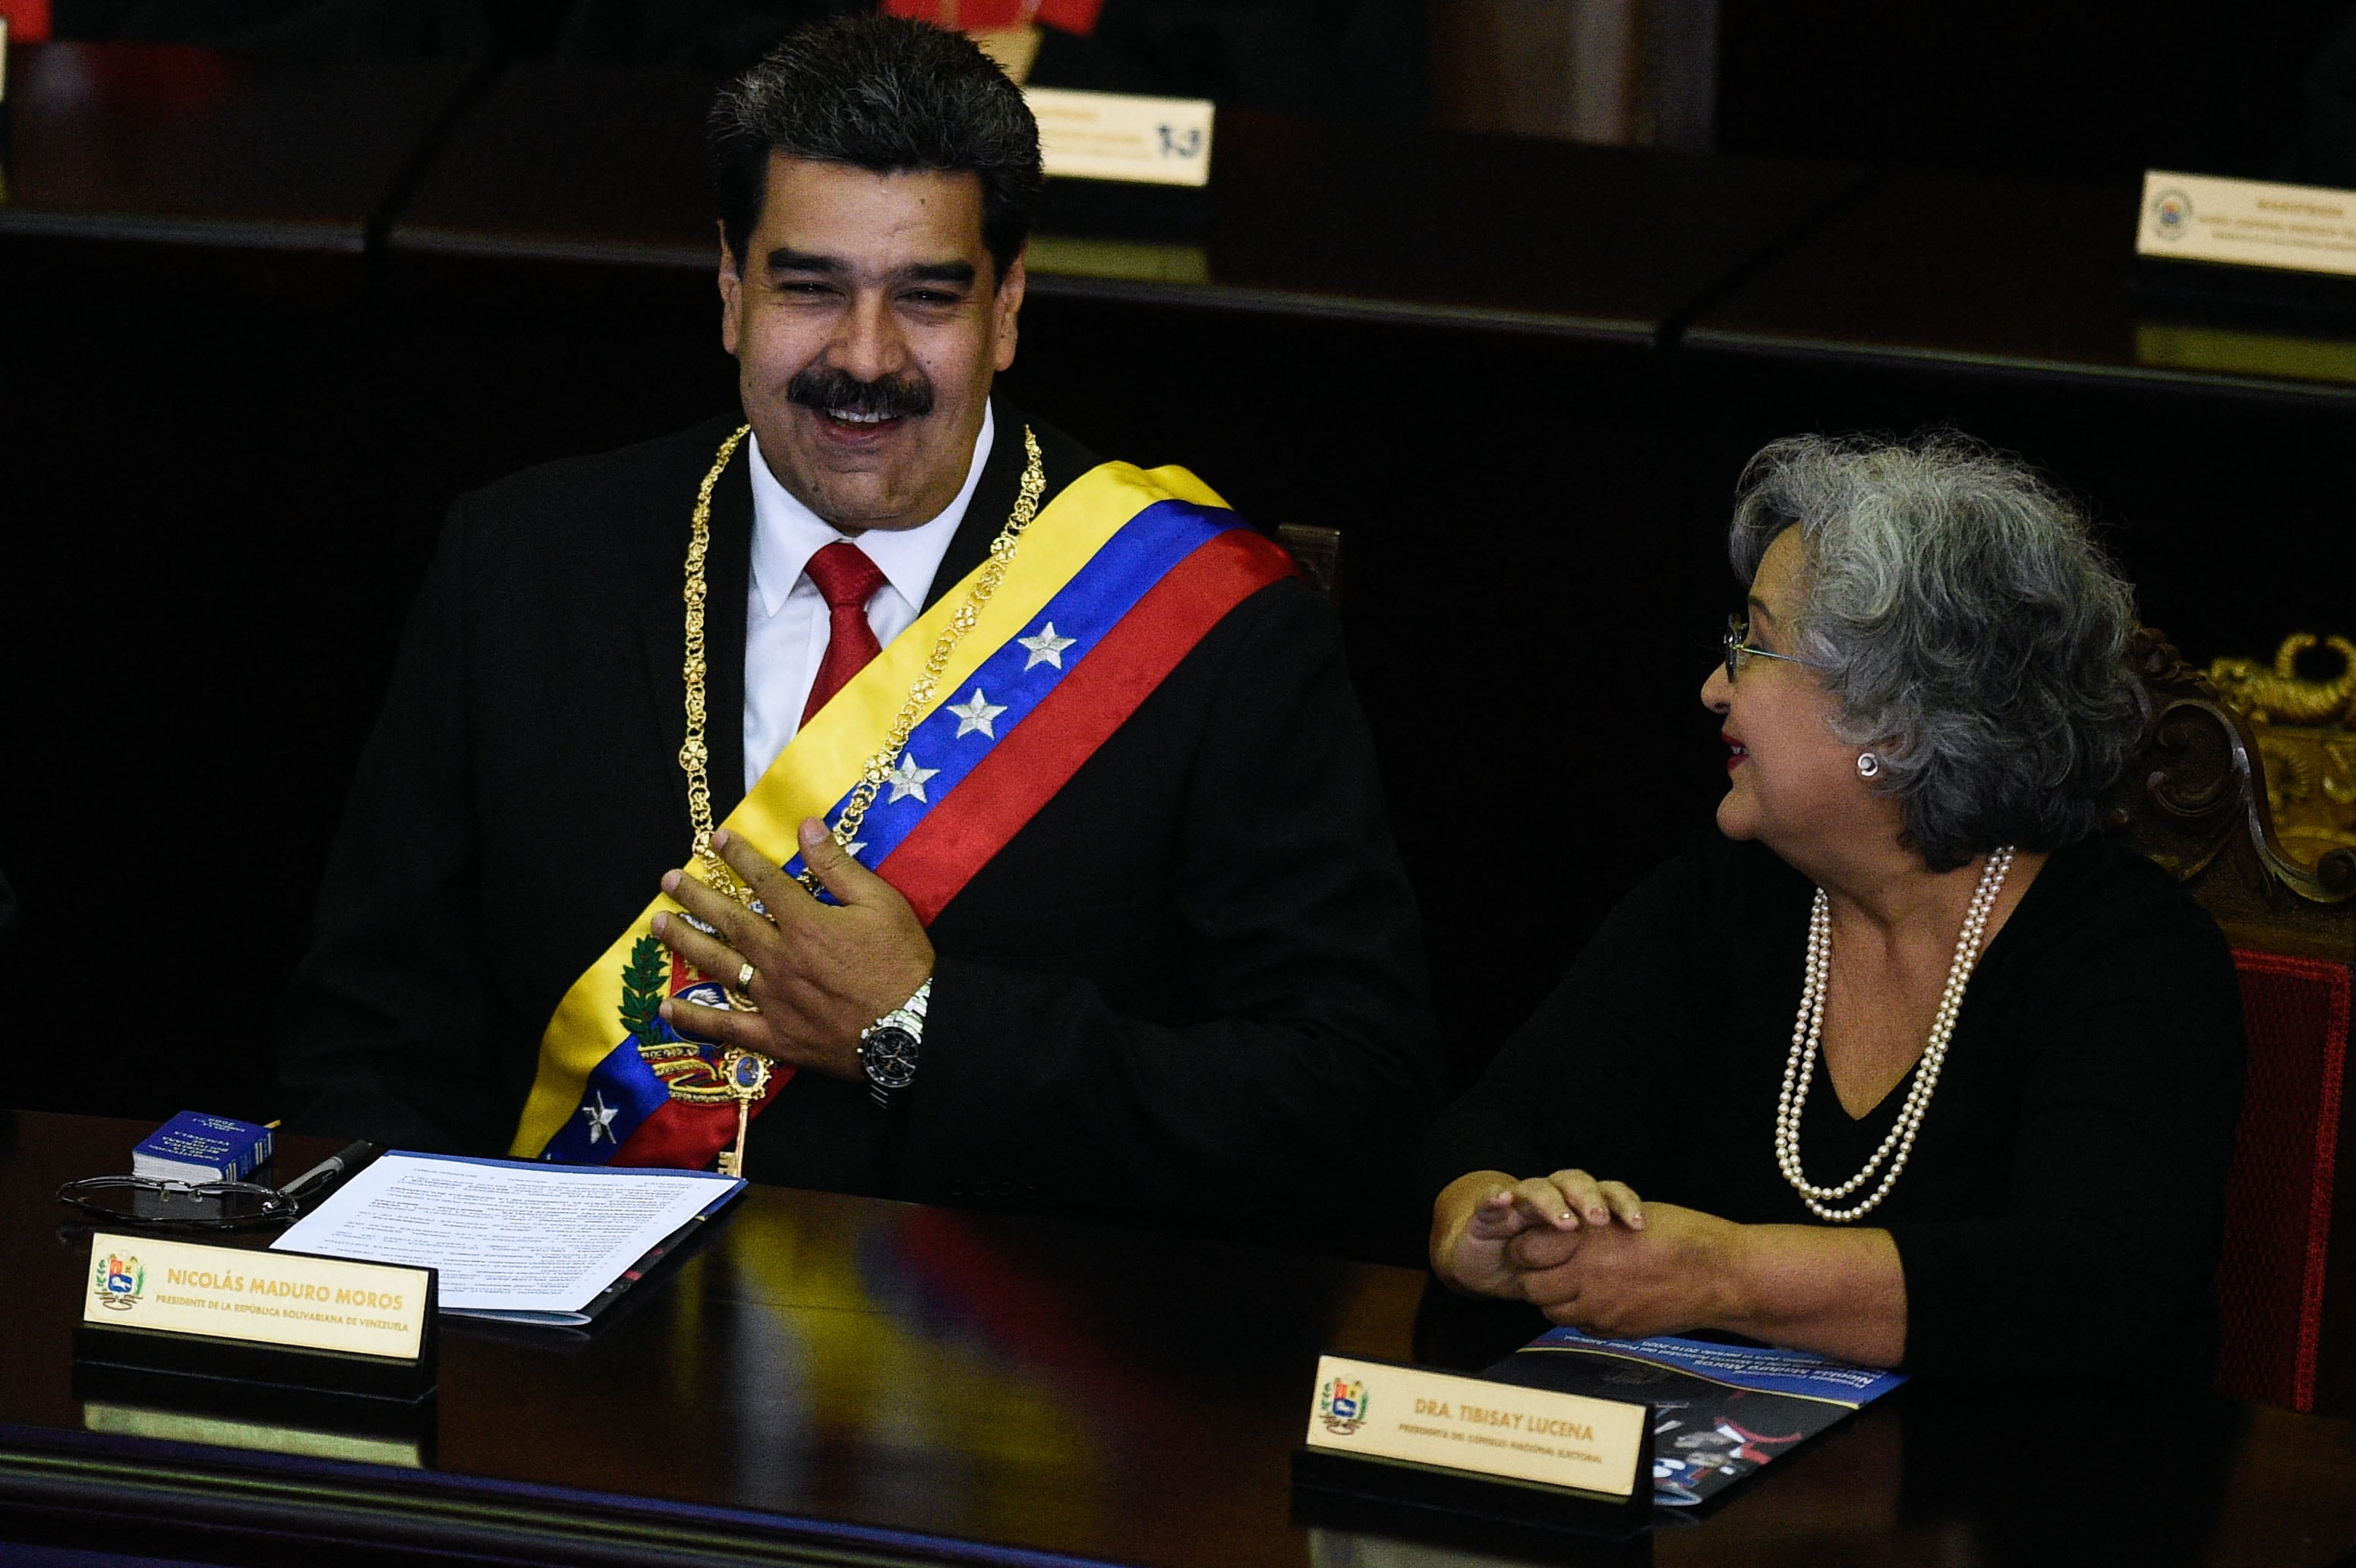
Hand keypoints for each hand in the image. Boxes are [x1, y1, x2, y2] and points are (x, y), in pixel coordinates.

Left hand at [649, 819, 934, 1080]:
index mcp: (806, 923)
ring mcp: (773, 999)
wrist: (913, 1029)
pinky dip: (695, 1019)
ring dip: (686, 942)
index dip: (738, 857)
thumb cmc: (903, 964)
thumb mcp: (881, 903)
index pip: (764, 881)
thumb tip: (806, 826)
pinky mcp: (776, 1036)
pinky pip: (727, 1027)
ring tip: (658, 925)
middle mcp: (780, 958)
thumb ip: (838, 866)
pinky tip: (667, 1008)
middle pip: (730, 920)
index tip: (715, 840)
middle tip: (668, 880)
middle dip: (696, 896)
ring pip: (719, 965)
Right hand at [1431, 1169, 1645, 1298]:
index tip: (1639, 1225)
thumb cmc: (1541, 1265)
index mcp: (1577, 1207)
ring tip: (1564, 1223)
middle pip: (1574, 1182)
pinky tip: (1505, 1200)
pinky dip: (1497, 1197)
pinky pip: (1490, 1199)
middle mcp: (1551, 1197)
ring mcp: (1519, 1202)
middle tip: (1599, 1221)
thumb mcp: (1577, 1268)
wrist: (1488, 1263)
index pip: (1606, 1193)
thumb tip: (1656, 1286)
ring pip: (1537, 1187)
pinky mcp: (1488, 1212)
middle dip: (1589, 1198)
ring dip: (1552, 1202)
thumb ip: (1607, 1268)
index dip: (1623, 1204)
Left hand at [1509, 1201, 1741, 1338]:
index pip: (1525, 1250)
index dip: (1525, 1246)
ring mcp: (1602, 1308)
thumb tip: (1558, 1231)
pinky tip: (1600, 1299)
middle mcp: (1587, 1276)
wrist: (1720, 1275)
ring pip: (1552, 1311)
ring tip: (1573, 1282)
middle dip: (1532, 1276)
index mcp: (1587, 1240)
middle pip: (1531, 1287)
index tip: (1533, 1242)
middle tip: (1546, 1266)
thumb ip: (1587, 1228)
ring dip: (1555, 1298)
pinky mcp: (1617, 1329)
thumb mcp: (1626, 1214)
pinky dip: (1581, 1315)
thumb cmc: (1679, 1234)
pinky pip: (1582, 1326)